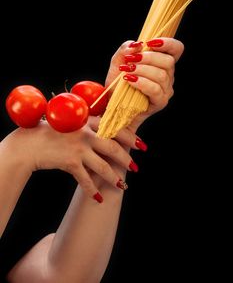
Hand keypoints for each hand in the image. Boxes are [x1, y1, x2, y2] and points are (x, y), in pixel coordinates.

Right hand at [10, 118, 138, 201]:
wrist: (30, 143)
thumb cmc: (52, 132)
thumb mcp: (72, 123)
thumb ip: (89, 126)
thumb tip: (108, 133)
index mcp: (88, 121)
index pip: (116, 128)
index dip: (131, 138)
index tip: (141, 145)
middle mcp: (86, 134)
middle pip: (113, 148)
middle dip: (127, 159)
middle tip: (135, 168)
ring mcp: (78, 148)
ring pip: (103, 166)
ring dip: (114, 178)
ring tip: (123, 185)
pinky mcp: (70, 162)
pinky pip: (86, 179)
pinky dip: (93, 190)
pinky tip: (99, 198)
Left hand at [105, 37, 183, 130]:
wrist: (112, 104)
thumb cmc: (118, 82)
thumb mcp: (118, 61)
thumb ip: (126, 49)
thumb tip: (137, 44)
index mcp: (161, 63)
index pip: (176, 49)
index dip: (168, 43)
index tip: (150, 43)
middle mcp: (168, 75)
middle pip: (168, 61)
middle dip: (148, 57)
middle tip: (131, 60)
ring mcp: (165, 90)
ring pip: (161, 75)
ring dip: (142, 70)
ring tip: (127, 71)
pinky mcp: (160, 102)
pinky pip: (155, 90)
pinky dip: (142, 83)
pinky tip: (130, 80)